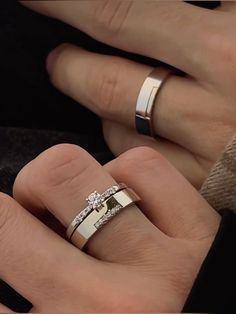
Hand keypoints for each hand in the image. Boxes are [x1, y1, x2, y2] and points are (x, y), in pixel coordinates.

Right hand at [0, 145, 218, 311]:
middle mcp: (103, 308)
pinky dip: (123, 170)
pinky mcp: (199, 230)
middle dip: (7, 209)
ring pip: (68, 173)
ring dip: (58, 180)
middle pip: (7, 222)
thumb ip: (39, 303)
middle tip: (25, 212)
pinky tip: (126, 193)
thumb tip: (13, 254)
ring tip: (73, 199)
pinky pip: (139, 166)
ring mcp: (157, 264)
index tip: (0, 237)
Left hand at [20, 1, 235, 187]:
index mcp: (226, 52)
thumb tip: (136, 12)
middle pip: (108, 87)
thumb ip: (195, 12)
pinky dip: (126, 147)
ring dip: (103, 110)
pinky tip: (137, 133)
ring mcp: (208, 156)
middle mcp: (214, 109)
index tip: (35, 0)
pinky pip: (143, 169)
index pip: (119, 17)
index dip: (65, 6)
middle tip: (59, 62)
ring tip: (107, 96)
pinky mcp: (205, 189)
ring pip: (119, 133)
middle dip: (71, 69)